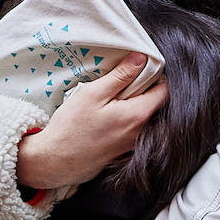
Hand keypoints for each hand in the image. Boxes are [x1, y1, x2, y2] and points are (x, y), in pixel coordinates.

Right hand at [15, 52, 167, 189]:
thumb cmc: (71, 127)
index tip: (141, 67)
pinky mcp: (123, 152)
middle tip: (123, 80)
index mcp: (138, 115)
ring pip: (144, 116)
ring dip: (134, 104)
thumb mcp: (93, 93)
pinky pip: (134, 129)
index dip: (156, 75)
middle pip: (155, 103)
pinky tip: (108, 116)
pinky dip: (127, 118)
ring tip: (112, 97)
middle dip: (144, 89)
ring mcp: (133, 144)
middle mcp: (141, 132)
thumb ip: (121, 75)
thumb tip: (141, 58)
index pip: (164, 90)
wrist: (55, 162)